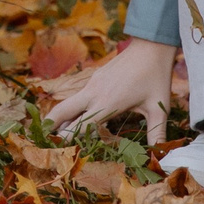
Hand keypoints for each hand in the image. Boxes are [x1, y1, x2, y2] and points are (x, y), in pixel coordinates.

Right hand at [49, 38, 176, 142]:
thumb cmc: (156, 77)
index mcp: (107, 103)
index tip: (58, 153)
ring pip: (68, 103)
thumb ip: (156, 133)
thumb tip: (162, 158)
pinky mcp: (95, 77)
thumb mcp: (158, 108)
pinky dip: (72, 109)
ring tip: (51, 134)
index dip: (68, 140)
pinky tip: (73, 119)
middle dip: (50, 126)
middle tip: (41, 142)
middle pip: (63, 111)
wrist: (151, 46)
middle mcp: (94, 93)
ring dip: (59, 118)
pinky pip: (78, 97)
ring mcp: (92, 83)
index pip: (80, 125)